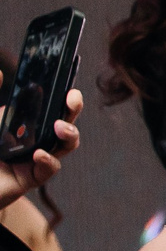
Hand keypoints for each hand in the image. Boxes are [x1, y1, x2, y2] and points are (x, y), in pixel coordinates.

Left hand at [0, 90, 80, 212]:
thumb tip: (0, 73)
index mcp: (26, 122)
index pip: (51, 107)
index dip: (63, 98)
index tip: (69, 89)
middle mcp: (36, 138)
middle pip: (65, 122)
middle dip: (73, 110)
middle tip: (72, 100)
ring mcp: (37, 158)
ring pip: (65, 145)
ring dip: (69, 134)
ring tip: (60, 127)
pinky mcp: (33, 177)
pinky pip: (50, 168)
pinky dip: (49, 160)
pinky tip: (39, 154)